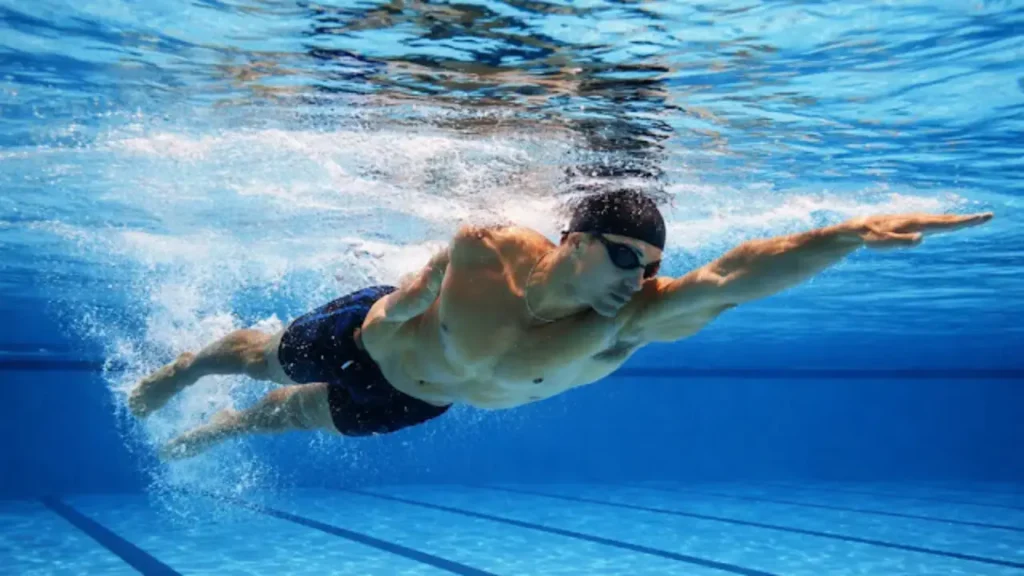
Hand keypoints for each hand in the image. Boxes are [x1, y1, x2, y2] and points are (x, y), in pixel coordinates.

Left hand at [840, 212, 992, 248]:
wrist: (856, 228)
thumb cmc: (869, 237)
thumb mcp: (883, 242)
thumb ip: (902, 241)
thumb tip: (922, 238)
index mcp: (915, 223)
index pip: (944, 223)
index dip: (964, 222)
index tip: (981, 218)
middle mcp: (916, 219)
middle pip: (946, 219)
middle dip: (967, 219)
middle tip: (988, 216)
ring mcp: (913, 220)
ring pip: (940, 219)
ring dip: (958, 219)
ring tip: (974, 220)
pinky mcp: (909, 223)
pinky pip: (932, 221)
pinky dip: (945, 221)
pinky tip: (949, 223)